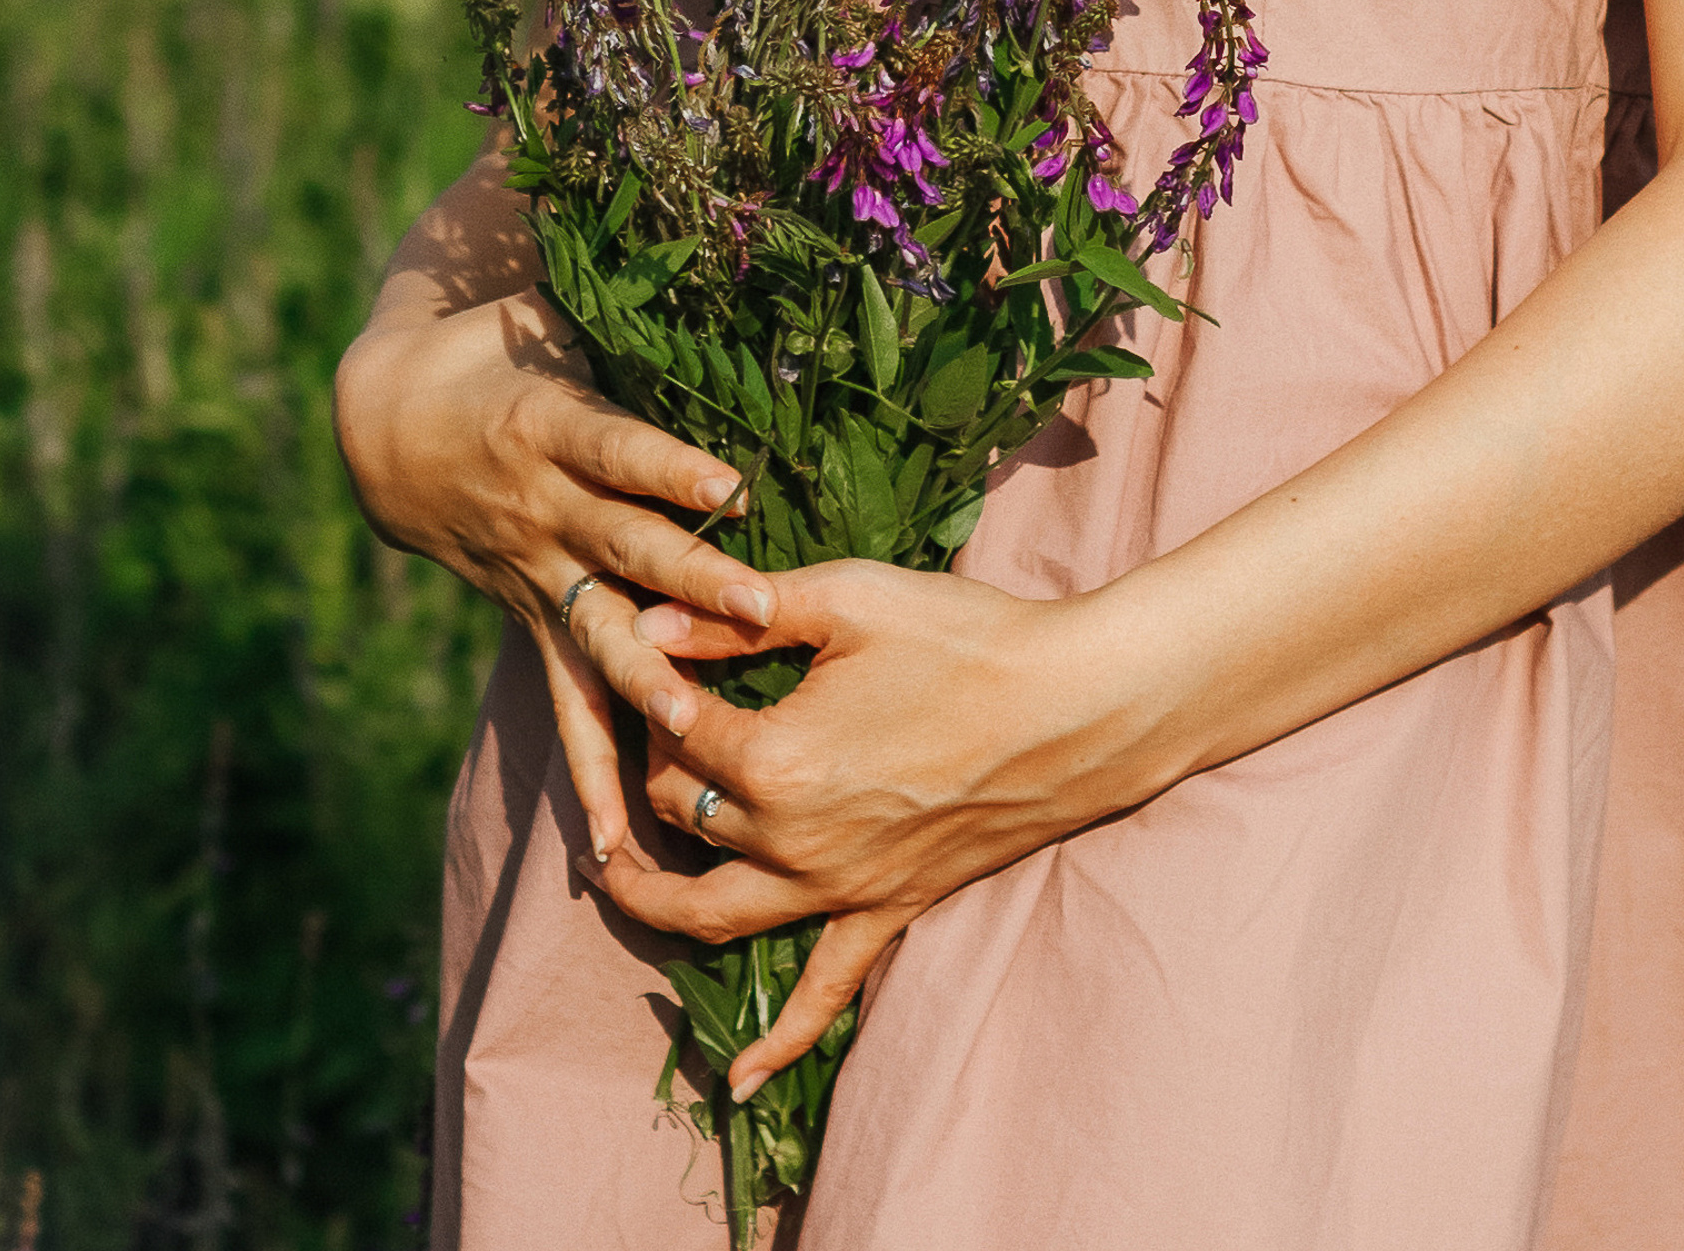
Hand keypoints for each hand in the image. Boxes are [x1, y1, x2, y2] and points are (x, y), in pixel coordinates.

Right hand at [334, 297, 779, 866]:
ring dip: (650, 688)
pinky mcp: (535, 619)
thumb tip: (673, 214)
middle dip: (695, 583)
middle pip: (630, 549)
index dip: (668, 462)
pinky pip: (568, 707)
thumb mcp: (540, 301)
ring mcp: (540, 573)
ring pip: (601, 638)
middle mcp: (547, 506)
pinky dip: (592, 778)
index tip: (728, 482)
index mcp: (551, 424)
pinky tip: (618, 852)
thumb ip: (612, 276)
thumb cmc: (490, 344)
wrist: (384, 425)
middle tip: (763, 611)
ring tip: (695, 739)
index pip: (618, 446)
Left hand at [591, 563, 1134, 1098]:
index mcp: (772, 760)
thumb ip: (736, 615)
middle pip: (683, 813)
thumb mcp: (845, 599)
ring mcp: (839, 890)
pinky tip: (739, 1083)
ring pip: (715, 916)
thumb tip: (645, 623)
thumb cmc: (963, 637)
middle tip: (657, 719)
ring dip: (652, 904)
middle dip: (657, 765)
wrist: (1071, 706)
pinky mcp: (886, 913)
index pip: (674, 729)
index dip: (662, 682)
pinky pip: (823, 995)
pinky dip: (777, 1043)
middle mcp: (791, 841)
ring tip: (611, 880)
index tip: (665, 646)